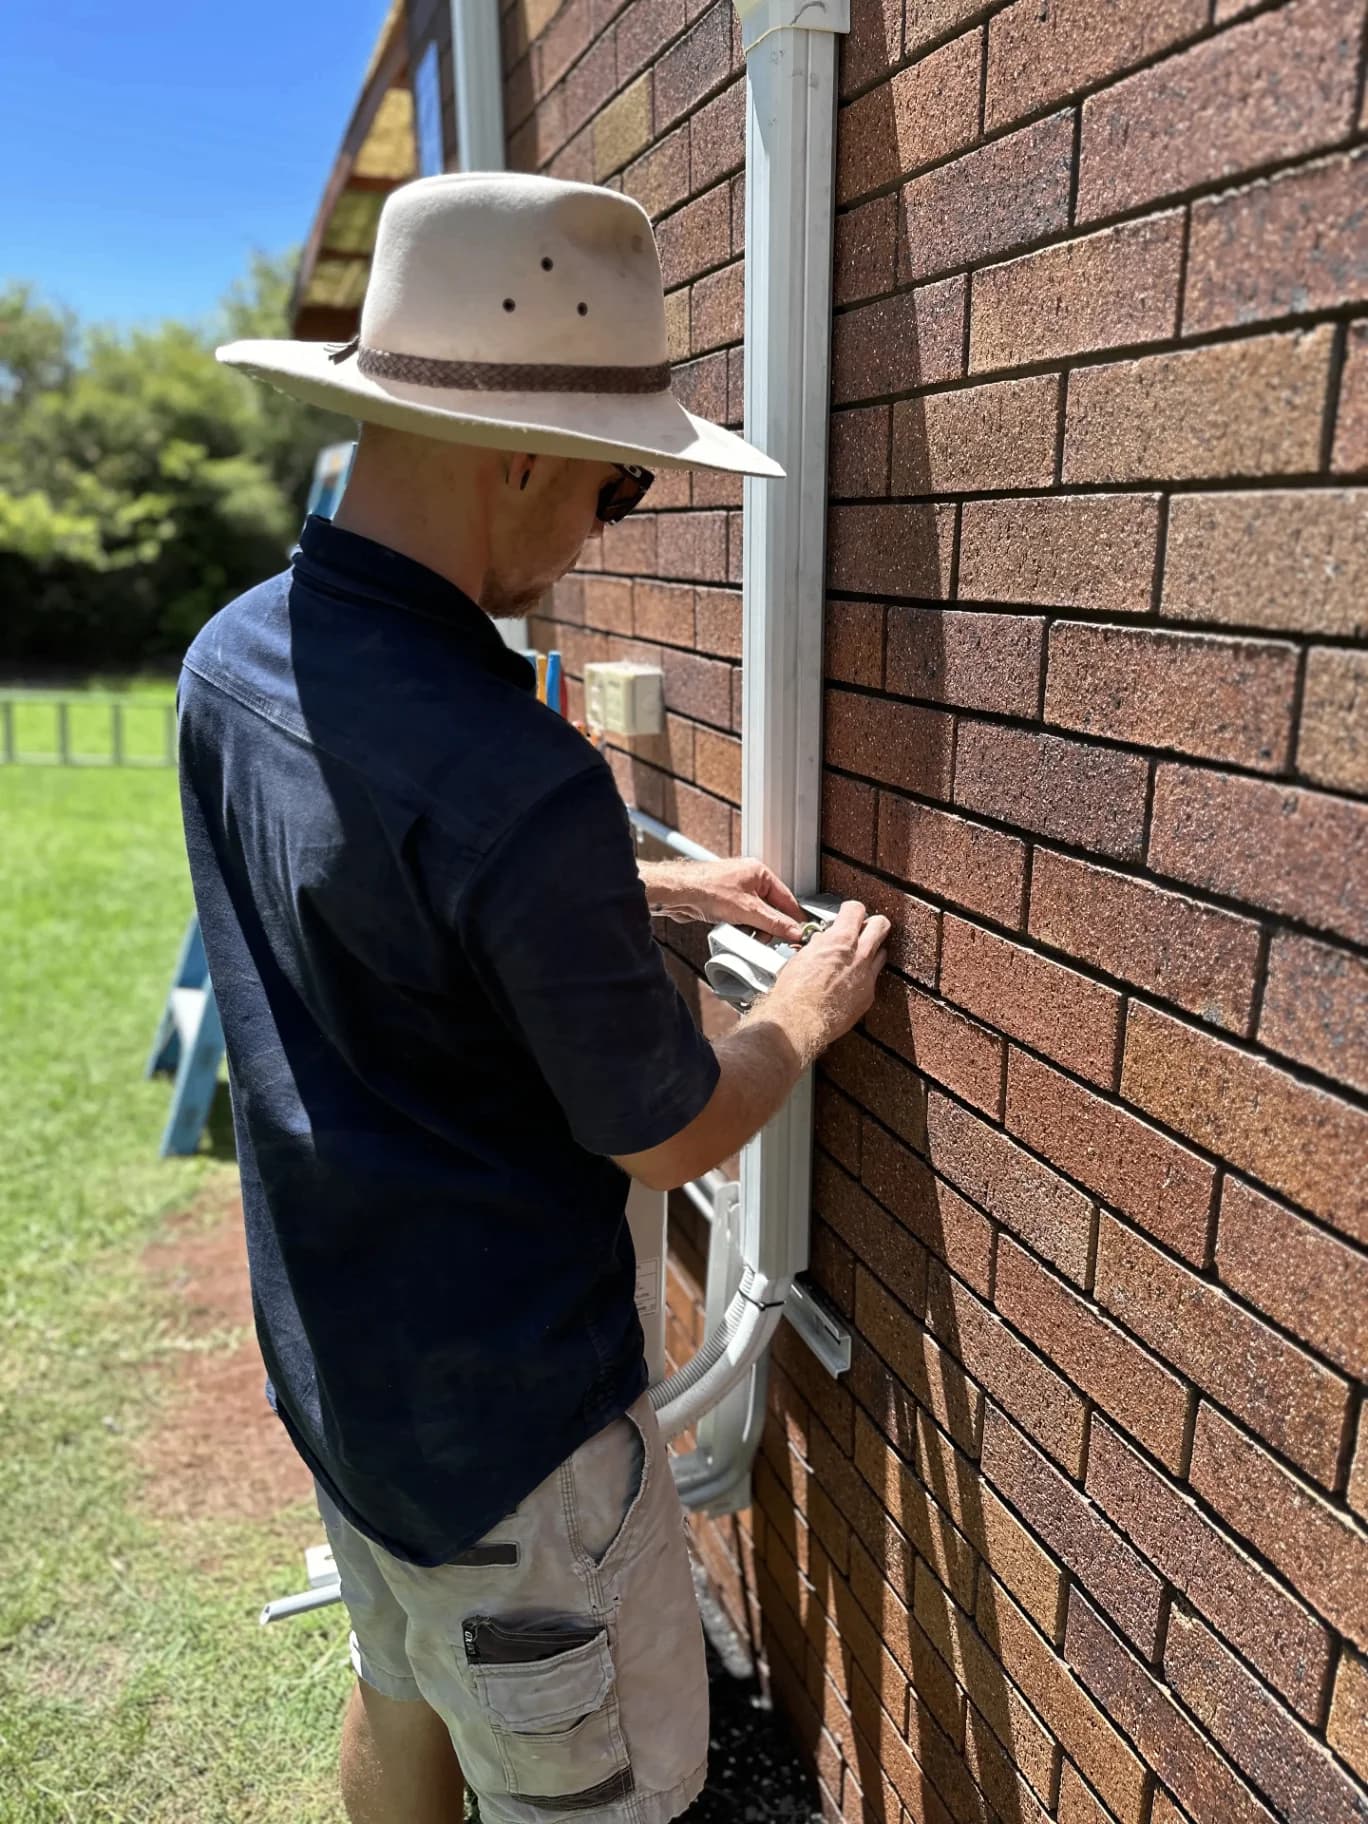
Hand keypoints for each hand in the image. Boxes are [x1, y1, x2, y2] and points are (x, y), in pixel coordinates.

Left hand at [641, 856, 805, 942]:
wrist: (678, 893)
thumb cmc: (707, 889)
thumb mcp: (748, 911)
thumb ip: (774, 923)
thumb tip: (793, 930)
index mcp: (759, 872)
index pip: (787, 898)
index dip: (793, 917)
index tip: (799, 933)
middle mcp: (748, 878)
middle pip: (770, 908)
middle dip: (768, 926)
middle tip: (765, 938)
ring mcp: (734, 890)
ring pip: (754, 915)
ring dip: (752, 928)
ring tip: (744, 932)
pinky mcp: (722, 901)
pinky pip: (740, 918)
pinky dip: (739, 926)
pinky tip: (733, 930)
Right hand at [765, 899, 890, 1059]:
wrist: (800, 1021)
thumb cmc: (794, 992)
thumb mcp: (801, 958)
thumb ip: (818, 946)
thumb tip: (821, 942)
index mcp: (839, 940)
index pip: (856, 909)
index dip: (851, 910)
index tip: (847, 914)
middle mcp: (859, 954)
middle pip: (881, 925)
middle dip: (873, 924)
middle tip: (863, 929)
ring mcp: (867, 976)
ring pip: (882, 952)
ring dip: (872, 950)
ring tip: (858, 955)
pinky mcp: (868, 996)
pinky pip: (874, 978)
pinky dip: (865, 976)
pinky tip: (852, 981)